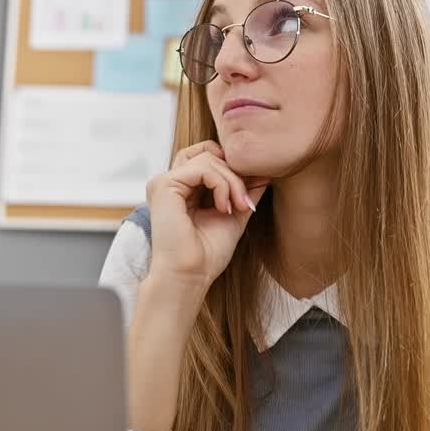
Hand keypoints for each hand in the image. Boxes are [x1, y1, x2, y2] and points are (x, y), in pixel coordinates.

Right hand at [144, 140, 267, 296]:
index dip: (233, 169)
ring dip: (232, 182)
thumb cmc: (207, 255)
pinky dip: (221, 185)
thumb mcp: (234, 214)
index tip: (250, 193)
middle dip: (236, 175)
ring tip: (236, 207)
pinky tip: (224, 207)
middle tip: (245, 203)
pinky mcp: (165, 185)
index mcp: (182, 189)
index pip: (209, 157)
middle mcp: (170, 183)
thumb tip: (264, 171)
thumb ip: (244, 192)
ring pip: (209, 158)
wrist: (190, 277)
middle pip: (210, 153)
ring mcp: (165, 182)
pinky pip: (203, 167)